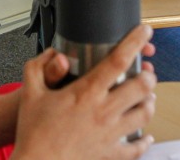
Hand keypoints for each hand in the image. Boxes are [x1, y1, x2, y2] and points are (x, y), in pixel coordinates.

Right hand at [11, 25, 157, 159]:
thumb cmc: (33, 132)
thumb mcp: (30, 93)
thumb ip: (38, 67)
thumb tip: (52, 54)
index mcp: (86, 93)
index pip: (118, 60)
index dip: (135, 42)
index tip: (144, 32)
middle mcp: (103, 111)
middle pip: (141, 87)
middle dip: (148, 76)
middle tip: (146, 72)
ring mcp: (110, 133)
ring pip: (144, 114)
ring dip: (149, 102)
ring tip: (147, 97)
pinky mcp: (111, 153)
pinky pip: (136, 147)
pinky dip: (144, 141)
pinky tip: (146, 136)